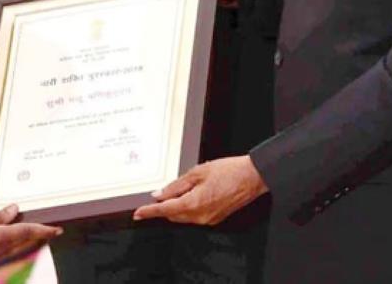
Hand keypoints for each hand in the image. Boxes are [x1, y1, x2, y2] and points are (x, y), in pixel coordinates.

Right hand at [0, 205, 61, 267]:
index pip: (27, 231)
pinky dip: (3, 239)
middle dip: (32, 231)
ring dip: (16, 235)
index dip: (44, 230)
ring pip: (10, 244)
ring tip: (19, 223)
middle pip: (20, 239)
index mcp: (0, 237)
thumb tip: (15, 210)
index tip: (58, 229)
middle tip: (45, 226)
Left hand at [132, 156, 267, 225]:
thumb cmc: (229, 171)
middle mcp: (200, 216)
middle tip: (162, 191)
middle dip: (165, 205)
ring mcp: (209, 219)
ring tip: (185, 187)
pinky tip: (194, 193)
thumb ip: (176, 185)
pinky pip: (195, 216)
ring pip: (184, 216)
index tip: (138, 213)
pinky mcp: (215, 219)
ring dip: (178, 205)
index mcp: (194, 204)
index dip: (149, 212)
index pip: (165, 210)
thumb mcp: (197, 172)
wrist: (252, 177)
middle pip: (173, 214)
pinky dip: (189, 207)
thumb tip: (160, 194)